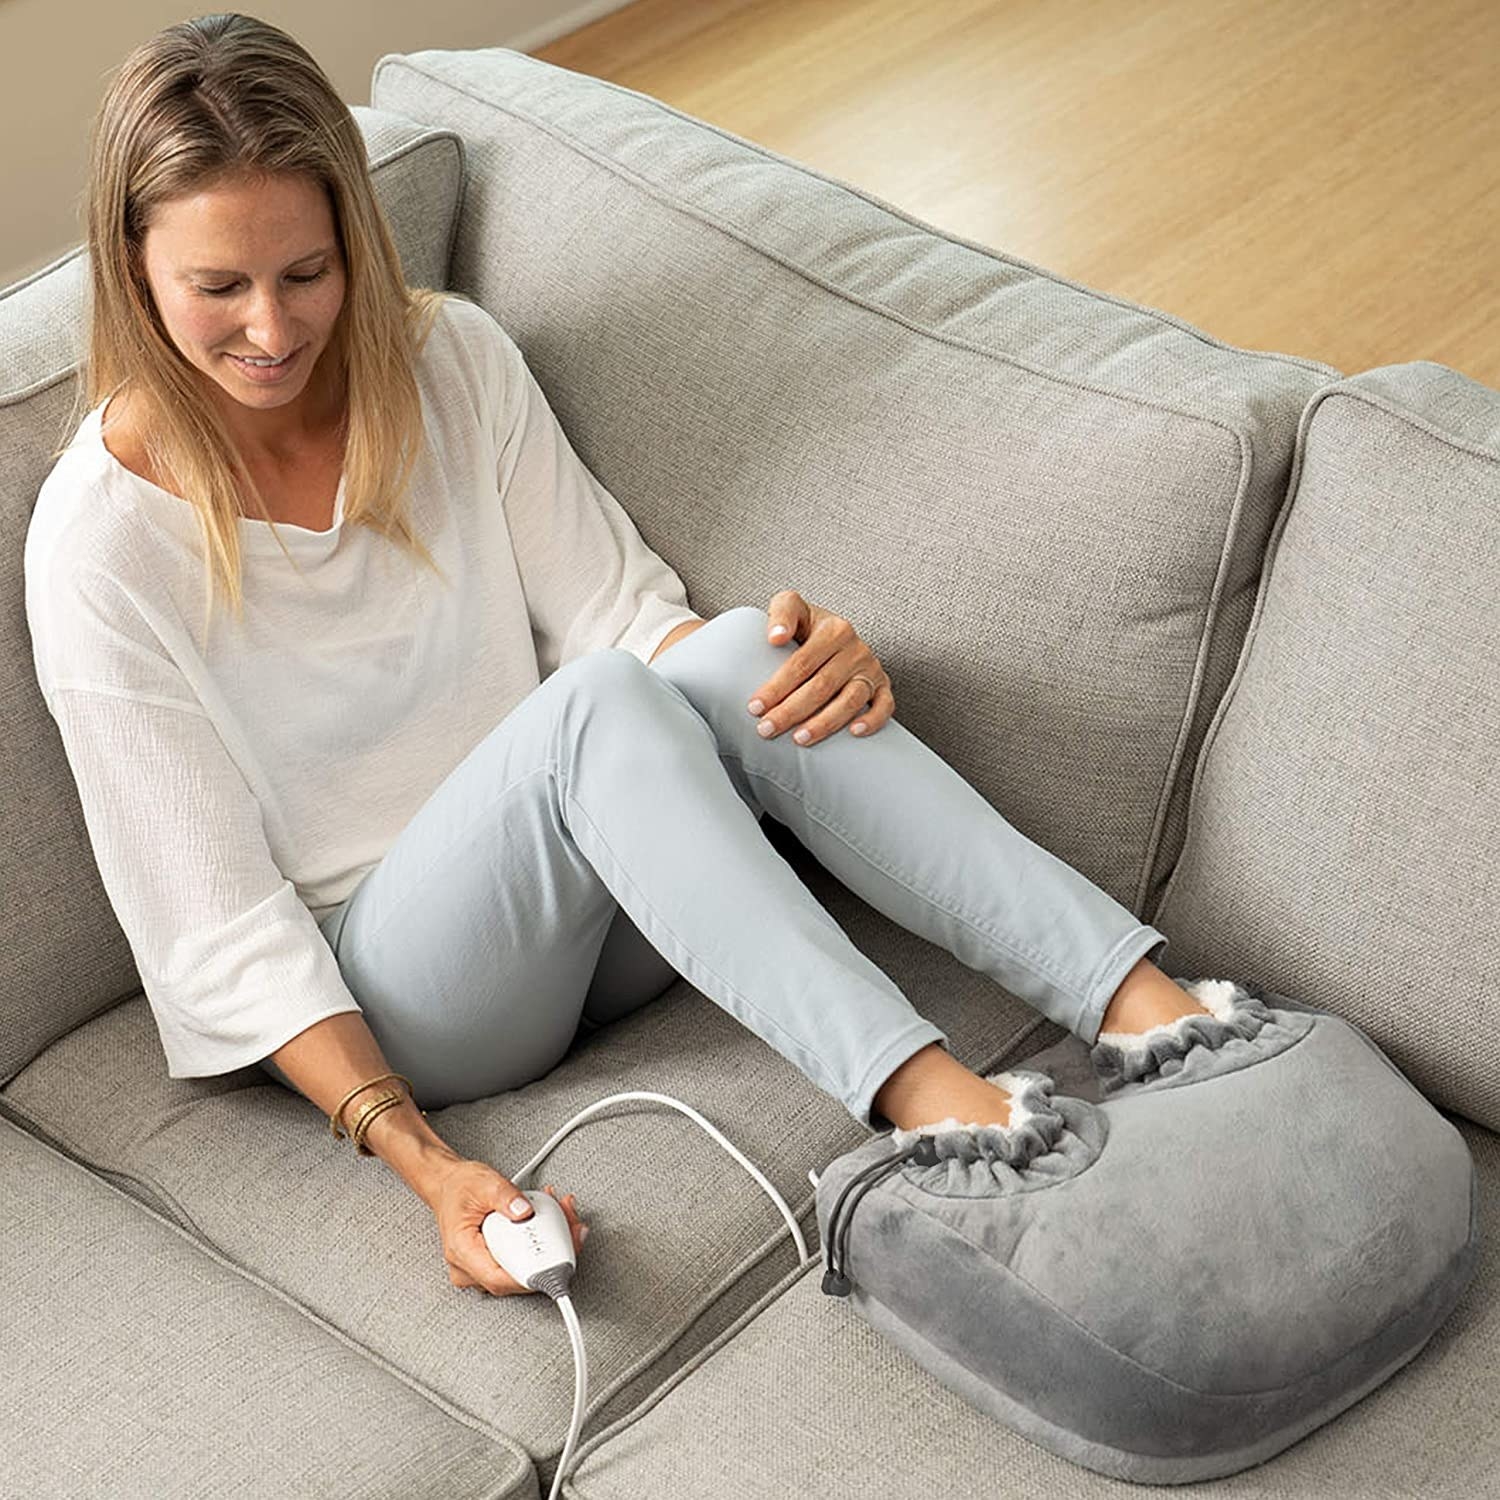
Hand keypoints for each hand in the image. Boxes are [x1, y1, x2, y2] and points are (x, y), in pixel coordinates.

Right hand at [429, 1159, 589, 1296]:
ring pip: (523, 1268)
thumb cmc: (460, 1187)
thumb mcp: (484, 1183)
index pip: (500, 1278)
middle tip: (574, 1229)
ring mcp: (481, 1268)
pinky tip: (552, 1221)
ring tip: (564, 1214)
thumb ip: (505, 1197)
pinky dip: (541, 1242)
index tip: (556, 1268)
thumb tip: (524, 1211)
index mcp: (462, 1251)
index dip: (531, 1277)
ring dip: (549, 1245)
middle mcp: (470, 1267)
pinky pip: (521, 1261)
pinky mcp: (493, 1262)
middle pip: (517, 1276)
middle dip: (552, 1253)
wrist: (449, 1185)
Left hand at [745, 590, 893, 747]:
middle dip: (791, 711)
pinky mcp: (882, 685)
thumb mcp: (793, 606)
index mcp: (834, 629)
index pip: (802, 663)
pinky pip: (884, 705)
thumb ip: (782, 612)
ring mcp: (870, 669)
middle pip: (822, 686)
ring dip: (825, 723)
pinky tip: (854, 733)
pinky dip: (873, 720)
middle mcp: (856, 649)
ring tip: (799, 739)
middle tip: (766, 729)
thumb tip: (775, 638)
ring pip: (851, 700)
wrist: (836, 632)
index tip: (755, 707)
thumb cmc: (808, 625)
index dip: (777, 687)